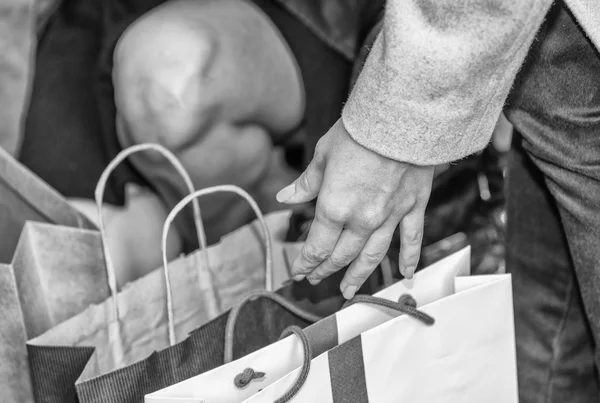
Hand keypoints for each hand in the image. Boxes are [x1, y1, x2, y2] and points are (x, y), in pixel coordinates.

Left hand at [276, 119, 434, 298]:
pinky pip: (411, 240)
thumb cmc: (358, 132)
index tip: (299, 271)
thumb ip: (306, 184)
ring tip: (349, 290)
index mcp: (334, 207)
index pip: (317, 246)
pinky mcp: (413, 207)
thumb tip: (285, 197)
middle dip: (326, 269)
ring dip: (359, 275)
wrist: (400, 117)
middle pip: (342, 255)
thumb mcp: (323, 155)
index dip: (306, 262)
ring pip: (373, 256)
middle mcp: (362, 220)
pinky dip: (409, 259)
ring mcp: (390, 217)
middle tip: (318, 278)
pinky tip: (406, 274)